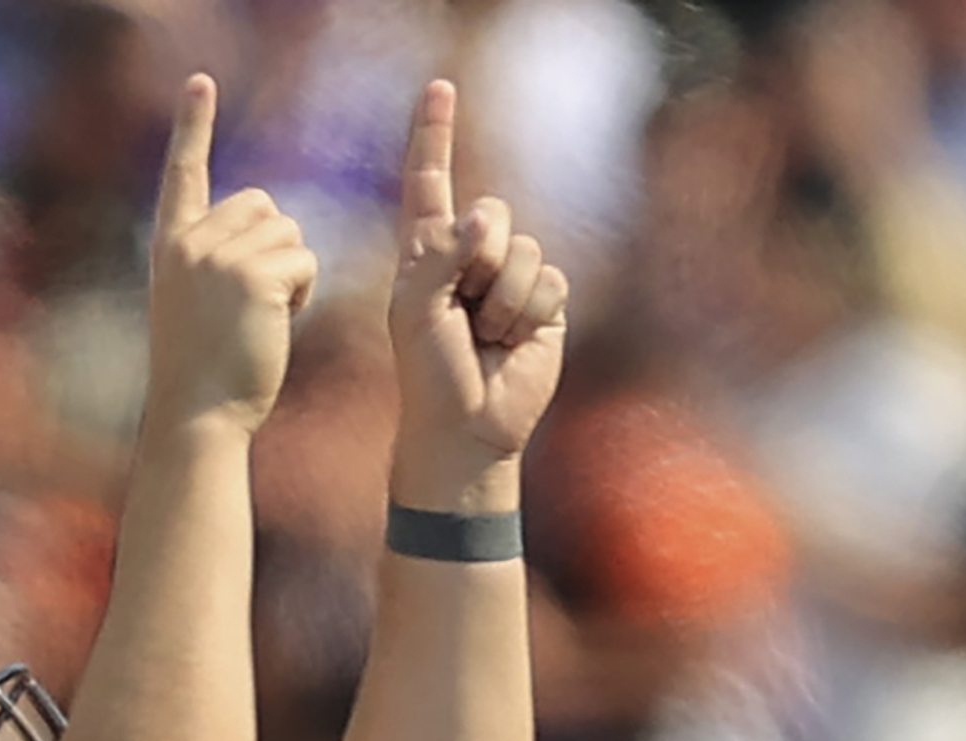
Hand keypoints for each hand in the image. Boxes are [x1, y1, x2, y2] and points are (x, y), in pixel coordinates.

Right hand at [144, 75, 317, 438]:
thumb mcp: (196, 302)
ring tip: (263, 318)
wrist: (197, 417)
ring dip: (292, 273)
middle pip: (262, 203)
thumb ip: (217, 257)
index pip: (183, 172)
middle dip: (276, 245)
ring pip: (290, 231)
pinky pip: (305, 261)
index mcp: (171, 245)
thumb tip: (267, 223)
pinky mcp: (254, 275)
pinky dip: (303, 293)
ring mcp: (220, 256)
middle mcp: (190, 241)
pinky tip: (277, 323)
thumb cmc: (204, 373)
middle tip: (256, 302)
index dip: (193, 125)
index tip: (200, 82)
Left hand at [389, 81, 569, 508]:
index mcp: (426, 251)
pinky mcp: (544, 302)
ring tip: (486, 335)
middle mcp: (470, 256)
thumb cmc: (427, 372)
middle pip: (493, 212)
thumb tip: (485, 215)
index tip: (440, 87)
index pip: (429, 180)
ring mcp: (509, 278)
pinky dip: (530, 313)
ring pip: (525, 250)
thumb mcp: (415, 308)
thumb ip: (443, 255)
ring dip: (503, 299)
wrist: (466, 428)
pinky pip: (550, 280)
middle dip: (481, 258)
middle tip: (464, 308)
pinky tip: (513, 342)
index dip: (434, 134)